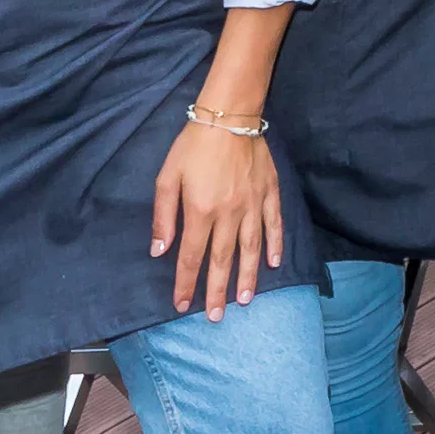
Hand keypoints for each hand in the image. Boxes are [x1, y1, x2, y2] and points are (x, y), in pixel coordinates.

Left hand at [152, 116, 282, 314]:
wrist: (229, 116)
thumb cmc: (192, 146)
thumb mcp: (167, 177)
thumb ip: (163, 217)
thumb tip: (159, 251)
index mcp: (201, 211)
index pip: (191, 256)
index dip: (186, 283)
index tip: (181, 305)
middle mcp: (228, 214)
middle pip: (222, 260)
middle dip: (217, 291)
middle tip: (216, 317)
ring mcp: (252, 205)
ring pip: (250, 249)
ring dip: (247, 277)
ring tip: (245, 300)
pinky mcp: (269, 193)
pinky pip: (274, 224)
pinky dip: (275, 245)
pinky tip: (274, 264)